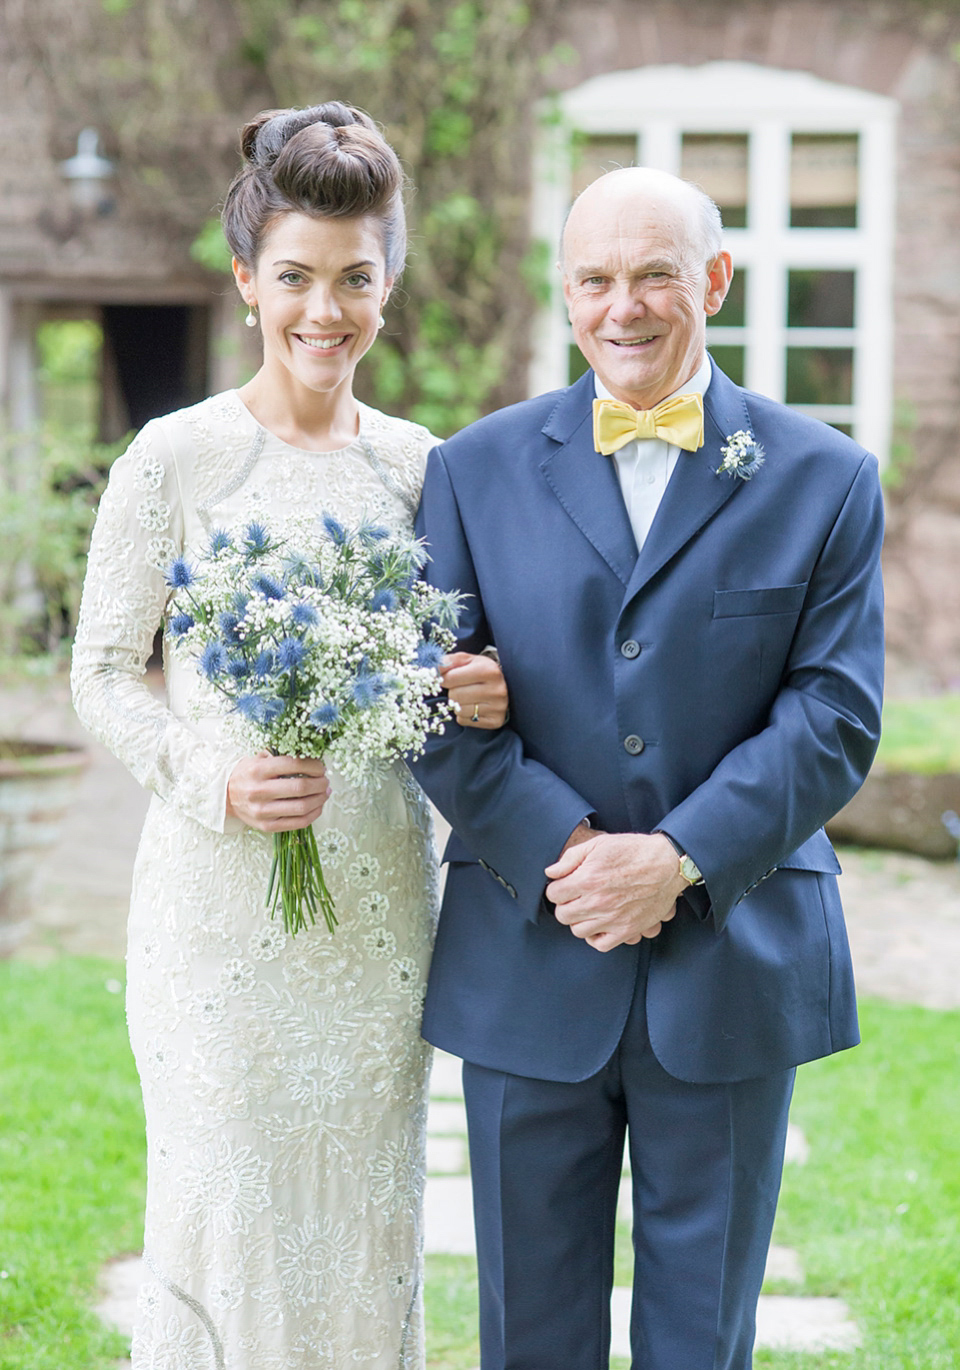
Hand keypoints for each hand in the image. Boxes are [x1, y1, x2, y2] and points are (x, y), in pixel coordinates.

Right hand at [226, 752, 330, 831]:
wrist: (226, 797)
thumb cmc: (247, 775)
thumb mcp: (258, 758)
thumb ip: (280, 755)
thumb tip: (310, 756)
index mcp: (258, 770)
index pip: (293, 765)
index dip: (313, 765)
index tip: (321, 767)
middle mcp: (259, 791)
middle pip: (300, 787)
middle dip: (320, 783)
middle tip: (325, 780)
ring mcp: (263, 811)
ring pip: (302, 807)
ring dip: (320, 798)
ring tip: (325, 792)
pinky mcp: (267, 826)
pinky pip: (299, 823)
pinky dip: (314, 813)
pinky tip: (318, 805)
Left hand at [440, 651, 508, 729]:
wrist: (505, 685)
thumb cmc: (481, 671)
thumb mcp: (468, 660)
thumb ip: (449, 661)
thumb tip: (434, 668)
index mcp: (489, 670)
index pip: (450, 678)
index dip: (444, 678)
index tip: (448, 678)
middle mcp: (496, 690)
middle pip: (455, 696)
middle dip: (452, 691)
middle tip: (460, 688)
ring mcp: (497, 707)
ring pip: (459, 710)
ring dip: (458, 704)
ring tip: (468, 697)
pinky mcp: (495, 721)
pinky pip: (465, 721)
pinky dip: (464, 715)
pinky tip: (473, 706)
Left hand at [544, 832, 684, 952]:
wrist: (668, 863)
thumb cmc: (634, 851)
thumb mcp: (599, 844)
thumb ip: (570, 859)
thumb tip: (551, 872)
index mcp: (588, 879)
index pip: (554, 894)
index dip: (558, 888)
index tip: (566, 885)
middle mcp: (597, 902)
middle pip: (563, 915)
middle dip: (565, 904)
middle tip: (575, 896)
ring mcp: (612, 918)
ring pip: (578, 931)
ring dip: (579, 920)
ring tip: (588, 909)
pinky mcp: (627, 930)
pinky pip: (600, 944)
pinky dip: (595, 937)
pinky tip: (598, 924)